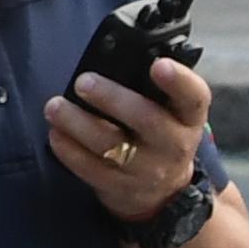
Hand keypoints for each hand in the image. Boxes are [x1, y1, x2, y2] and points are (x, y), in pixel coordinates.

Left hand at [42, 54, 207, 222]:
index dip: (179, 80)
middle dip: (112, 98)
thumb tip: (115, 55)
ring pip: (110, 145)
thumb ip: (152, 89)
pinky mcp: (119, 187)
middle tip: (83, 81)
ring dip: (78, 123)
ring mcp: (147, 169)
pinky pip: (90, 169)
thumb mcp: (170, 113)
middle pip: (146, 120)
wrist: (162, 191)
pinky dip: (68, 150)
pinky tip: (54, 133)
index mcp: (188, 118)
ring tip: (55, 106)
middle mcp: (174, 144)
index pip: (194, 97)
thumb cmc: (159, 135)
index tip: (158, 64)